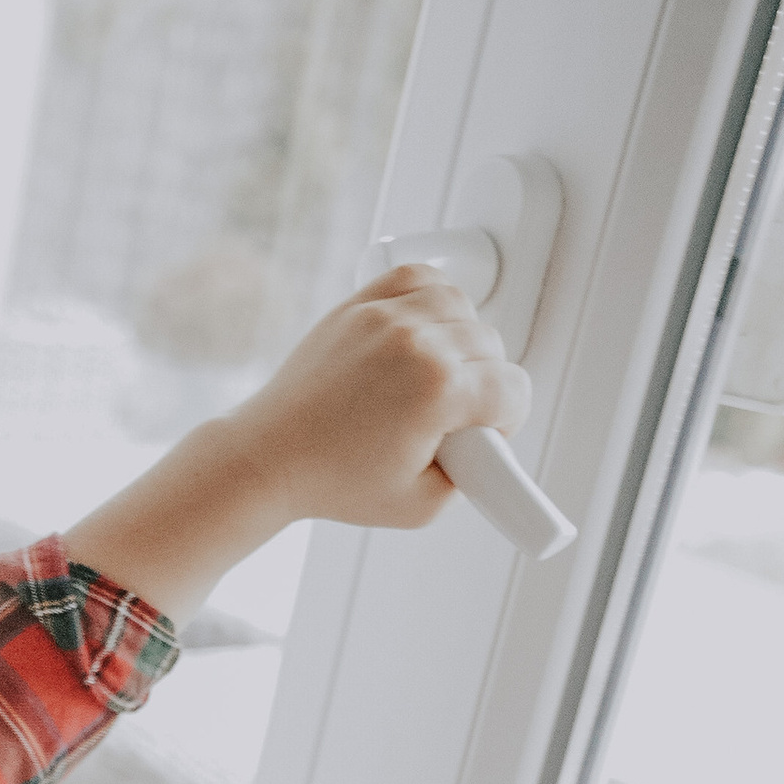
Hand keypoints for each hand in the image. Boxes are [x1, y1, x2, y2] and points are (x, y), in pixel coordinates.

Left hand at [221, 265, 528, 534]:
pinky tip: (422, 331)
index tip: (487, 433)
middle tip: (451, 414)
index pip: (513, 390)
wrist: (270, 458)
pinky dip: (430, 299)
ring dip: (460, 338)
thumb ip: (471, 478)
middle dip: (482, 383)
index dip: (506, 420)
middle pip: (493, 346)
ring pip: (464, 306)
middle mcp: (417, 342)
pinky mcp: (362, 304)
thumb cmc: (332, 480)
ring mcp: (387, 317)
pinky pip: (422, 277)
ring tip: (436, 372)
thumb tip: (489, 446)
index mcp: (439, 389)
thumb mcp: (421, 507)